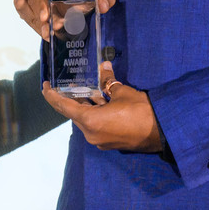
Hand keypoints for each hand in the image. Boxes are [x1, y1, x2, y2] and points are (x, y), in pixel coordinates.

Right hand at [13, 0, 115, 39]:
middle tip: (52, 31)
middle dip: (43, 18)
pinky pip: (21, 12)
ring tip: (48, 33)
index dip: (43, 4)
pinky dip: (31, 23)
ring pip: (25, 8)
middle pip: (34, 0)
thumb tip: (107, 3)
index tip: (46, 18)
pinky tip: (42, 31)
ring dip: (36, 23)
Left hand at [42, 62, 161, 151]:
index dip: (52, 96)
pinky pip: (95, 125)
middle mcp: (90, 134)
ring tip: (82, 89)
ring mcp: (100, 140)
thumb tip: (104, 67)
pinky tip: (98, 100)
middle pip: (74, 114)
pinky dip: (94, 113)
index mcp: (89, 121)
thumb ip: (109, 81)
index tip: (45, 86)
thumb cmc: (141, 111)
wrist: (163, 132)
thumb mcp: (123, 92)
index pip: (64, 107)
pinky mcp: (109, 142)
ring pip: (85, 119)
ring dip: (84, 105)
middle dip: (70, 98)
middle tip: (65, 84)